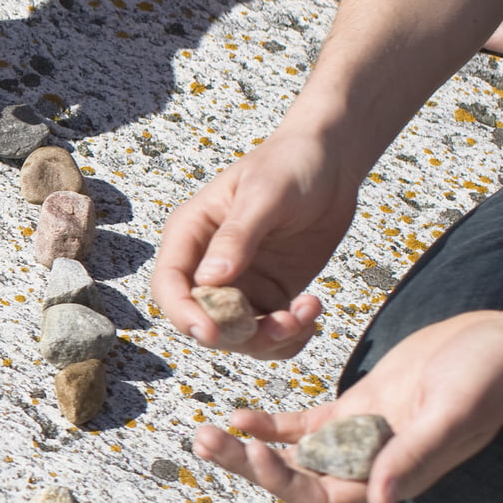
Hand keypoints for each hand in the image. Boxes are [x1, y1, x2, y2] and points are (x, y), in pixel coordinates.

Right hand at [151, 129, 364, 356]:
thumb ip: (236, 237)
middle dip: (238, 334)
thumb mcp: (263, 195)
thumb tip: (209, 280)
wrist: (332, 163)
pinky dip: (291, 336)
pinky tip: (312, 311)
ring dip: (270, 339)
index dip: (183, 313)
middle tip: (282, 324)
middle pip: (203, 319)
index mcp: (190, 234)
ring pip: (238, 335)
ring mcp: (240, 282)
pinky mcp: (270, 293)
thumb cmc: (289, 165)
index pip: (170, 284)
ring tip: (305, 315)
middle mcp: (207, 264)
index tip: (211, 332)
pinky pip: (271, 332)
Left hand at [192, 308, 502, 502]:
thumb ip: (417, 454)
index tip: (251, 452)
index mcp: (393, 474)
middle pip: (295, 481)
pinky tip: (240, 416)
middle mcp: (372, 464)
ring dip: (249, 449)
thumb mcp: (453, 409)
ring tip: (205, 433)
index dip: (282, 483)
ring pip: (293, 456)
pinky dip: (273, 426)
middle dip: (247, 466)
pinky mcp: (361, 408)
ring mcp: (363, 437)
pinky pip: (307, 427)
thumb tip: (378, 501)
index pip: (322, 497)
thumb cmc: (493, 375)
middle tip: (202, 440)